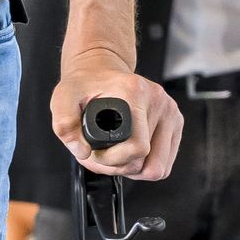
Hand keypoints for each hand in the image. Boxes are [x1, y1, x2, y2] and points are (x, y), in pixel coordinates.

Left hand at [53, 49, 184, 180]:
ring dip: (135, 169)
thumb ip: (65, 125)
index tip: (97, 153)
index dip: (114, 160)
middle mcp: (158, 100)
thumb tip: (82, 151)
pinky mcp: (176, 121)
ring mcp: (170, 111)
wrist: (101, 71)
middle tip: (104, 155)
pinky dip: (147, 164)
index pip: (138, 147)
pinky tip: (129, 152)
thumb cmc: (85, 84)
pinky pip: (166, 162)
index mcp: (135, 92)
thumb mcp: (63, 99)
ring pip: (160, 167)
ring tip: (116, 154)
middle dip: (122, 167)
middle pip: (150, 162)